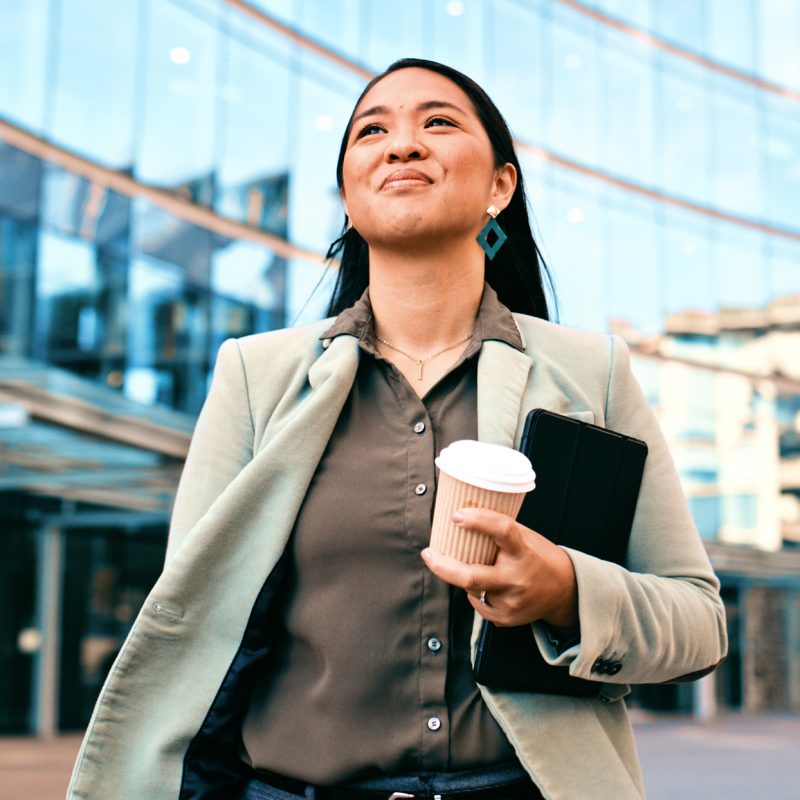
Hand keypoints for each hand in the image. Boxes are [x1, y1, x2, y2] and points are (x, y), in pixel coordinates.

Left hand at [421, 507, 578, 627]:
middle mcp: (517, 579)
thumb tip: (462, 516)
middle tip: (428, 553)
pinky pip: (477, 603)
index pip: (502, 531)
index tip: (457, 515)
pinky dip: (475, 591)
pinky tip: (487, 585)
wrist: (564, 592)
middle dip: (443, 566)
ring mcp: (510, 602)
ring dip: (463, 575)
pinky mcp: (504, 618)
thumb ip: (498, 531)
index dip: (479, 522)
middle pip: (471, 576)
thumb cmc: (538, 557)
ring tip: (469, 566)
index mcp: (524, 552)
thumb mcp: (525, 538)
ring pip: (470, 589)